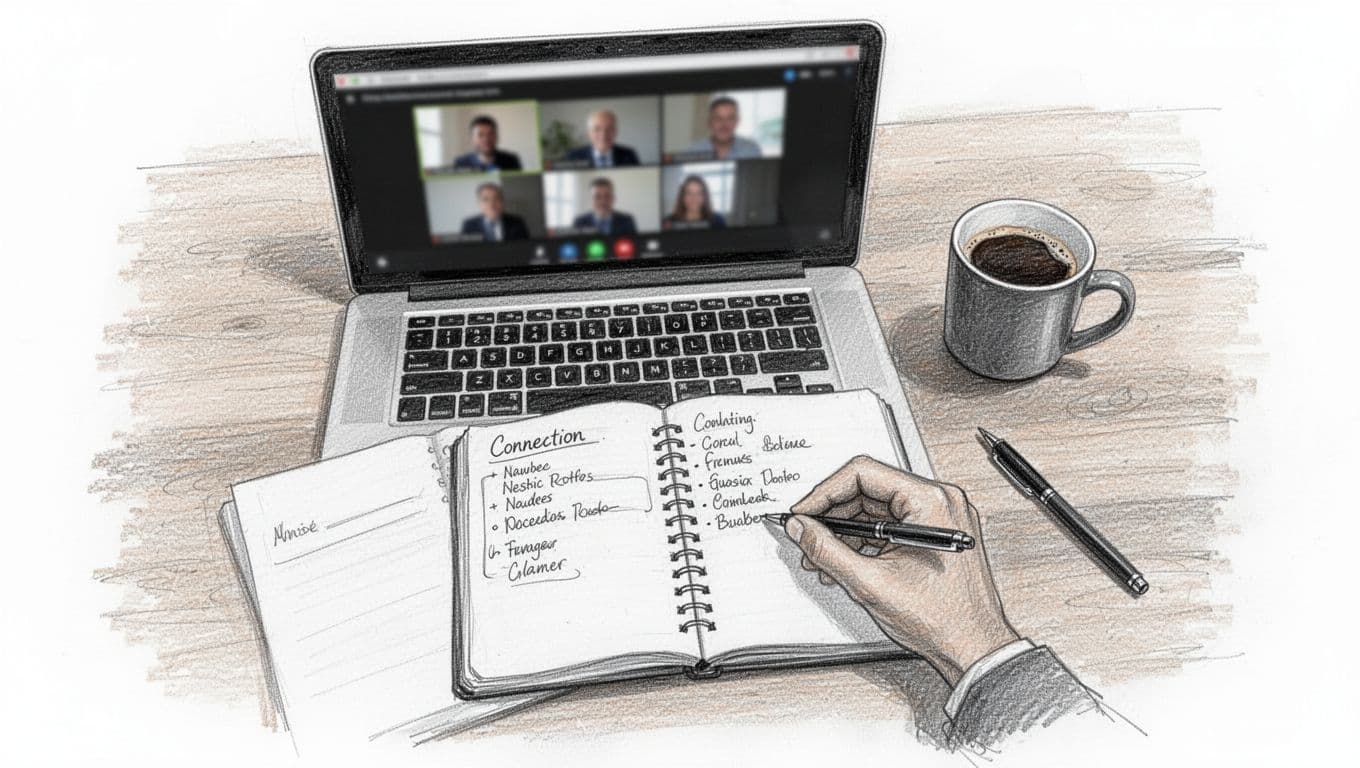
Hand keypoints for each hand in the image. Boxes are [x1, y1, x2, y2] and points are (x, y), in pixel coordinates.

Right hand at [786, 455, 1018, 685]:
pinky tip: (845, 562)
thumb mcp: (870, 582)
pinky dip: (865, 542)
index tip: (804, 512)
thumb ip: (827, 550)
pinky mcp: (936, 534)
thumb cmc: (943, 620)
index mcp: (930, 501)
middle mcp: (939, 501)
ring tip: (822, 557)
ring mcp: (940, 517)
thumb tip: (802, 529)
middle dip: (833, 516)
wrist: (974, 648)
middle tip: (807, 536)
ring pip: (877, 510)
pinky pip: (891, 526)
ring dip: (846, 532)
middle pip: (869, 490)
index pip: (863, 473)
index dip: (825, 492)